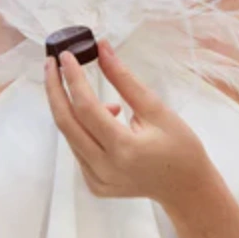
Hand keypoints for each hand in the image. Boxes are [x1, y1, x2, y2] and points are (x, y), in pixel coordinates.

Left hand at [44, 38, 213, 211]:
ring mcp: (96, 180)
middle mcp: (104, 167)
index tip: (66, 55)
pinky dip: (82, 128)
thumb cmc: (180, 146)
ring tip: (89, 93)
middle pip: (65, 122)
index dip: (73, 78)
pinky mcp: (93, 184)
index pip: (86, 108)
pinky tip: (103, 120)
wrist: (186, 188)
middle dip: (55, 89)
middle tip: (52, 63)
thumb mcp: (157, 109)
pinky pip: (78, 149)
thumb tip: (101, 49)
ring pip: (70, 135)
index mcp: (124, 148)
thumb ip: (125, 80)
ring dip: (72, 108)